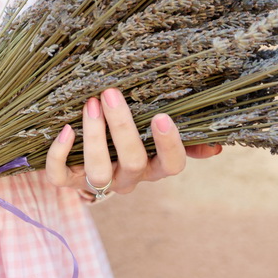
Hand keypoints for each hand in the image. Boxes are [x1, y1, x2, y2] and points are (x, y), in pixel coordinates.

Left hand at [45, 88, 220, 198]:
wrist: (86, 163)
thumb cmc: (128, 139)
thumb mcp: (156, 139)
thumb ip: (186, 140)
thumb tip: (218, 146)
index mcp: (153, 167)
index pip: (171, 165)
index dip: (169, 145)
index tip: (162, 116)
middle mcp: (128, 179)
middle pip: (133, 162)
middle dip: (122, 128)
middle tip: (112, 94)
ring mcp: (98, 183)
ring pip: (99, 170)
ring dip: (94, 136)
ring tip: (90, 104)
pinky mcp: (69, 182)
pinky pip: (61, 176)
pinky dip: (59, 154)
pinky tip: (65, 129)